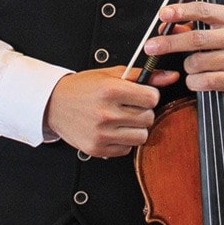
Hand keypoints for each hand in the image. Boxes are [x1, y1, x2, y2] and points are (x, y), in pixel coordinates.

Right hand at [44, 66, 177, 157]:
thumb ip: (143, 76)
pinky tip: (112, 130)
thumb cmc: (82, 88)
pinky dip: (123, 142)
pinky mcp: (97, 149)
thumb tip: (170, 77)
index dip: (149, 96)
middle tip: (129, 107)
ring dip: (135, 128)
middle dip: (143, 112)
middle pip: (148, 118)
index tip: (141, 95)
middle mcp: (106, 113)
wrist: (54, 103)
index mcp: (110, 90)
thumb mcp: (111, 74)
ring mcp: (101, 133)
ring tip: (122, 120)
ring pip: (141, 137)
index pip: (152, 98)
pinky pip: (126, 150)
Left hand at [144, 2, 223, 94]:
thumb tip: (164, 28)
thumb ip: (186, 26)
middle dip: (169, 43)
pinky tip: (197, 78)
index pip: (202, 10)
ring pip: (196, 63)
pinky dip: (193, 81)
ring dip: (186, 66)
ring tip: (192, 65)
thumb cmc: (222, 44)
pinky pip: (203, 81)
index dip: (181, 11)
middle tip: (150, 47)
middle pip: (196, 39)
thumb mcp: (209, 29)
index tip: (162, 14)